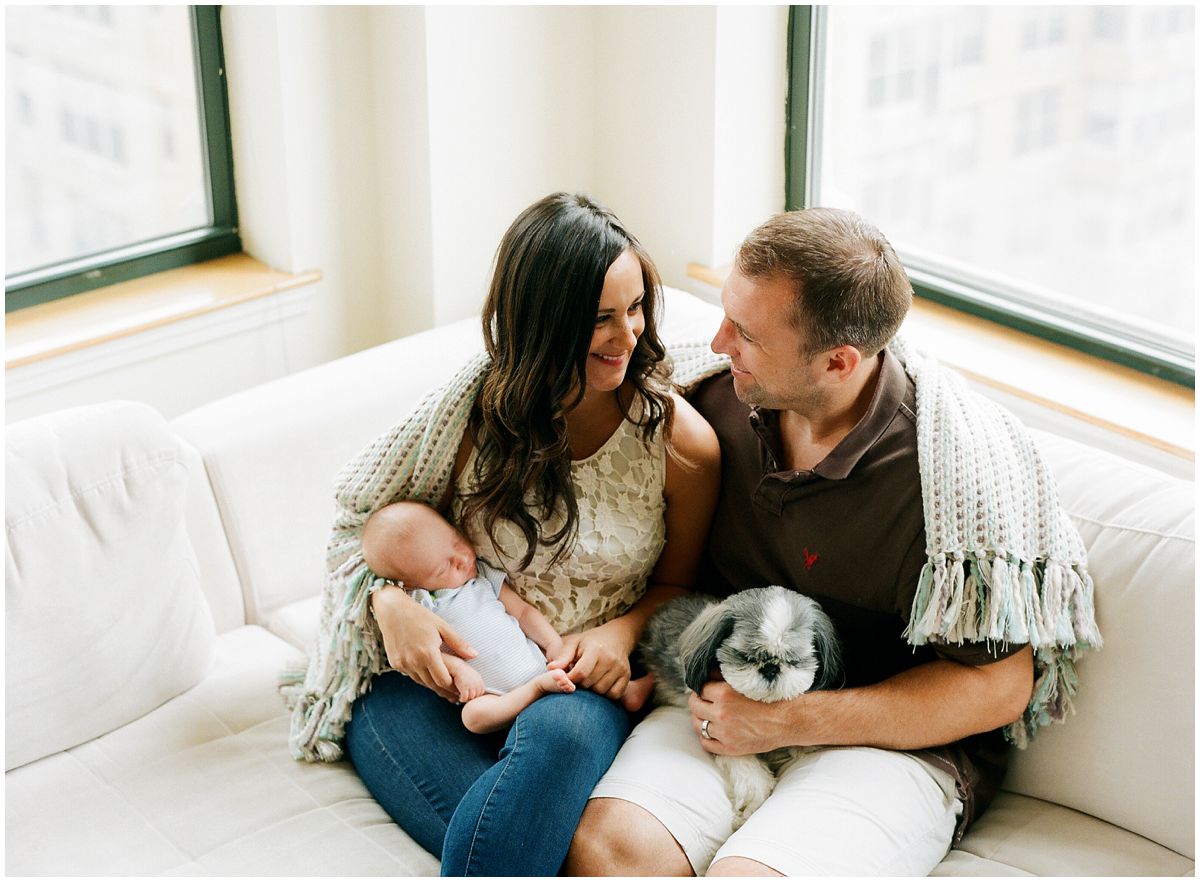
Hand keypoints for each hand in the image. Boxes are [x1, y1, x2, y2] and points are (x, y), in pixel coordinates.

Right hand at [371, 585, 476, 701]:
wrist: (392, 610)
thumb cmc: (419, 616)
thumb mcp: (442, 626)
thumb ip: (458, 643)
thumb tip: (475, 655)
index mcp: (428, 654)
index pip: (443, 680)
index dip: (453, 686)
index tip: (460, 688)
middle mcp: (414, 662)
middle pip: (432, 685)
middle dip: (445, 689)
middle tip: (455, 692)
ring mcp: (403, 664)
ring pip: (421, 682)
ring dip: (432, 685)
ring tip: (444, 686)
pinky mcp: (395, 663)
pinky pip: (411, 675)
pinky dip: (420, 677)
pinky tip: (429, 675)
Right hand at [449, 662, 485, 702]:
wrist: (457, 667)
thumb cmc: (463, 671)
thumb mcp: (474, 675)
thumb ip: (476, 682)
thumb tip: (477, 689)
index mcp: (480, 680)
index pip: (482, 692)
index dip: (476, 694)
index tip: (471, 695)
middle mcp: (477, 684)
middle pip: (476, 696)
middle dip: (471, 697)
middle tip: (466, 697)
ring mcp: (471, 686)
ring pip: (471, 698)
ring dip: (467, 699)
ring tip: (463, 698)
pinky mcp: (464, 688)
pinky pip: (465, 698)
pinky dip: (462, 699)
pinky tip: (460, 698)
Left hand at [546, 618, 636, 699]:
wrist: (616, 637)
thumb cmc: (590, 641)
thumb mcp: (574, 643)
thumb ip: (563, 656)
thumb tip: (550, 670)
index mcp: (595, 649)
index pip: (581, 673)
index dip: (570, 680)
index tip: (565, 680)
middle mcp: (610, 659)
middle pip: (590, 684)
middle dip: (580, 685)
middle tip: (576, 680)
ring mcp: (620, 669)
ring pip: (601, 692)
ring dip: (591, 691)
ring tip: (587, 682)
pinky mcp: (627, 677)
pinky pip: (614, 695)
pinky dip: (605, 695)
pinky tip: (599, 686)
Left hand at [687, 679, 800, 755]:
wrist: (787, 720)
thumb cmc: (769, 698)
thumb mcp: (746, 682)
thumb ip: (724, 677)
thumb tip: (707, 673)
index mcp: (724, 694)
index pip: (700, 689)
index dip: (703, 688)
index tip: (706, 689)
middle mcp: (721, 714)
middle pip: (695, 707)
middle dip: (698, 702)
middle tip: (704, 701)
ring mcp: (725, 733)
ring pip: (698, 725)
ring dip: (700, 718)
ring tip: (707, 715)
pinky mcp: (730, 748)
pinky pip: (706, 743)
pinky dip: (706, 736)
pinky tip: (712, 731)